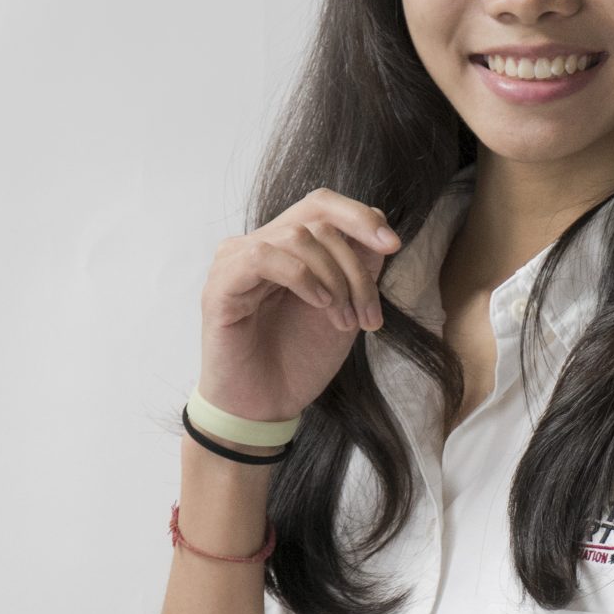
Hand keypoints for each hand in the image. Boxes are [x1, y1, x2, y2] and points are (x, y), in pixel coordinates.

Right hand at [197, 187, 400, 421]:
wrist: (266, 408)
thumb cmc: (298, 361)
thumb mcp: (344, 309)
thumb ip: (358, 268)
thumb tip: (379, 227)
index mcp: (286, 249)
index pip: (321, 205)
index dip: (360, 216)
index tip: (393, 245)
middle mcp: (259, 246)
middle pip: (317, 220)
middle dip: (355, 267)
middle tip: (368, 315)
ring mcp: (236, 262)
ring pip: (298, 236)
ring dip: (334, 279)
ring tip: (343, 321)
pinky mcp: (221, 285)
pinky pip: (263, 256)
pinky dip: (302, 277)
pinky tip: (318, 304)